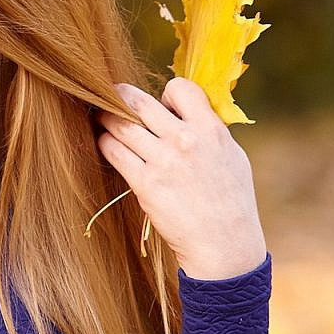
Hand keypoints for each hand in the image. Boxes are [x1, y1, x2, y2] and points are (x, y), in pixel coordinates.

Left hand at [95, 77, 267, 280]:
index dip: (167, 93)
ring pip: (120, 124)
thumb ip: (210, 131)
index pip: (180, 88)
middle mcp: (185, 140)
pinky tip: (105, 143)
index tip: (163, 107)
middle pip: (140, 102)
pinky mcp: (145, 184)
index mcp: (211, 130)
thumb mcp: (233, 156)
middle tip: (111, 95)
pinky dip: (105, 143)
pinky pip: (114, 152)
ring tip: (100, 117)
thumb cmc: (233, 202)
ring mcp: (163, 162)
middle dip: (120, 96)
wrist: (224, 245)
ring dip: (105, 117)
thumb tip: (188, 114)